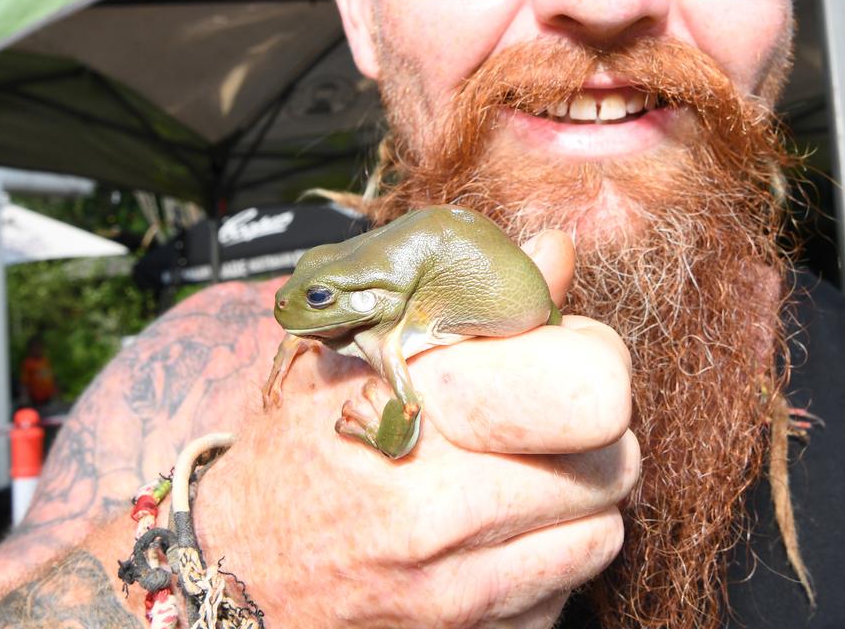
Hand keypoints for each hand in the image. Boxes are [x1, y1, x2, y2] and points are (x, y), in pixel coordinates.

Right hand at [194, 230, 638, 627]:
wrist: (231, 576)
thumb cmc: (298, 455)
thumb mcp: (358, 356)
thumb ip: (469, 303)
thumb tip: (557, 251)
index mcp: (417, 407)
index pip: (591, 386)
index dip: (596, 363)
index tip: (569, 360)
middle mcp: (440, 504)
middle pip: (613, 461)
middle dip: (594, 436)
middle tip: (553, 427)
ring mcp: (453, 585)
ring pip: (603, 533)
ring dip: (580, 504)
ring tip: (528, 482)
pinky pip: (566, 594)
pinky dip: (547, 565)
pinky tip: (497, 540)